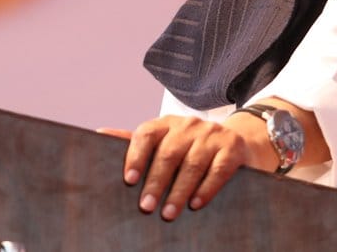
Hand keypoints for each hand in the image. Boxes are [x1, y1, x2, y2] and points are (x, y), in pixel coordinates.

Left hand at [114, 115, 257, 220]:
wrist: (237, 143)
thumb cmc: (190, 147)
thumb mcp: (165, 141)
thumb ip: (136, 142)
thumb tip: (99, 133)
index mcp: (167, 123)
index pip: (147, 134)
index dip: (136, 156)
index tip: (129, 181)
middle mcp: (189, 125)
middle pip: (169, 153)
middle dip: (156, 182)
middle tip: (146, 207)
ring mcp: (212, 134)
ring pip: (192, 164)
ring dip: (179, 191)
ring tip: (168, 214)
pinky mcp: (232, 148)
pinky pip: (218, 169)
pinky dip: (206, 188)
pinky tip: (195, 204)